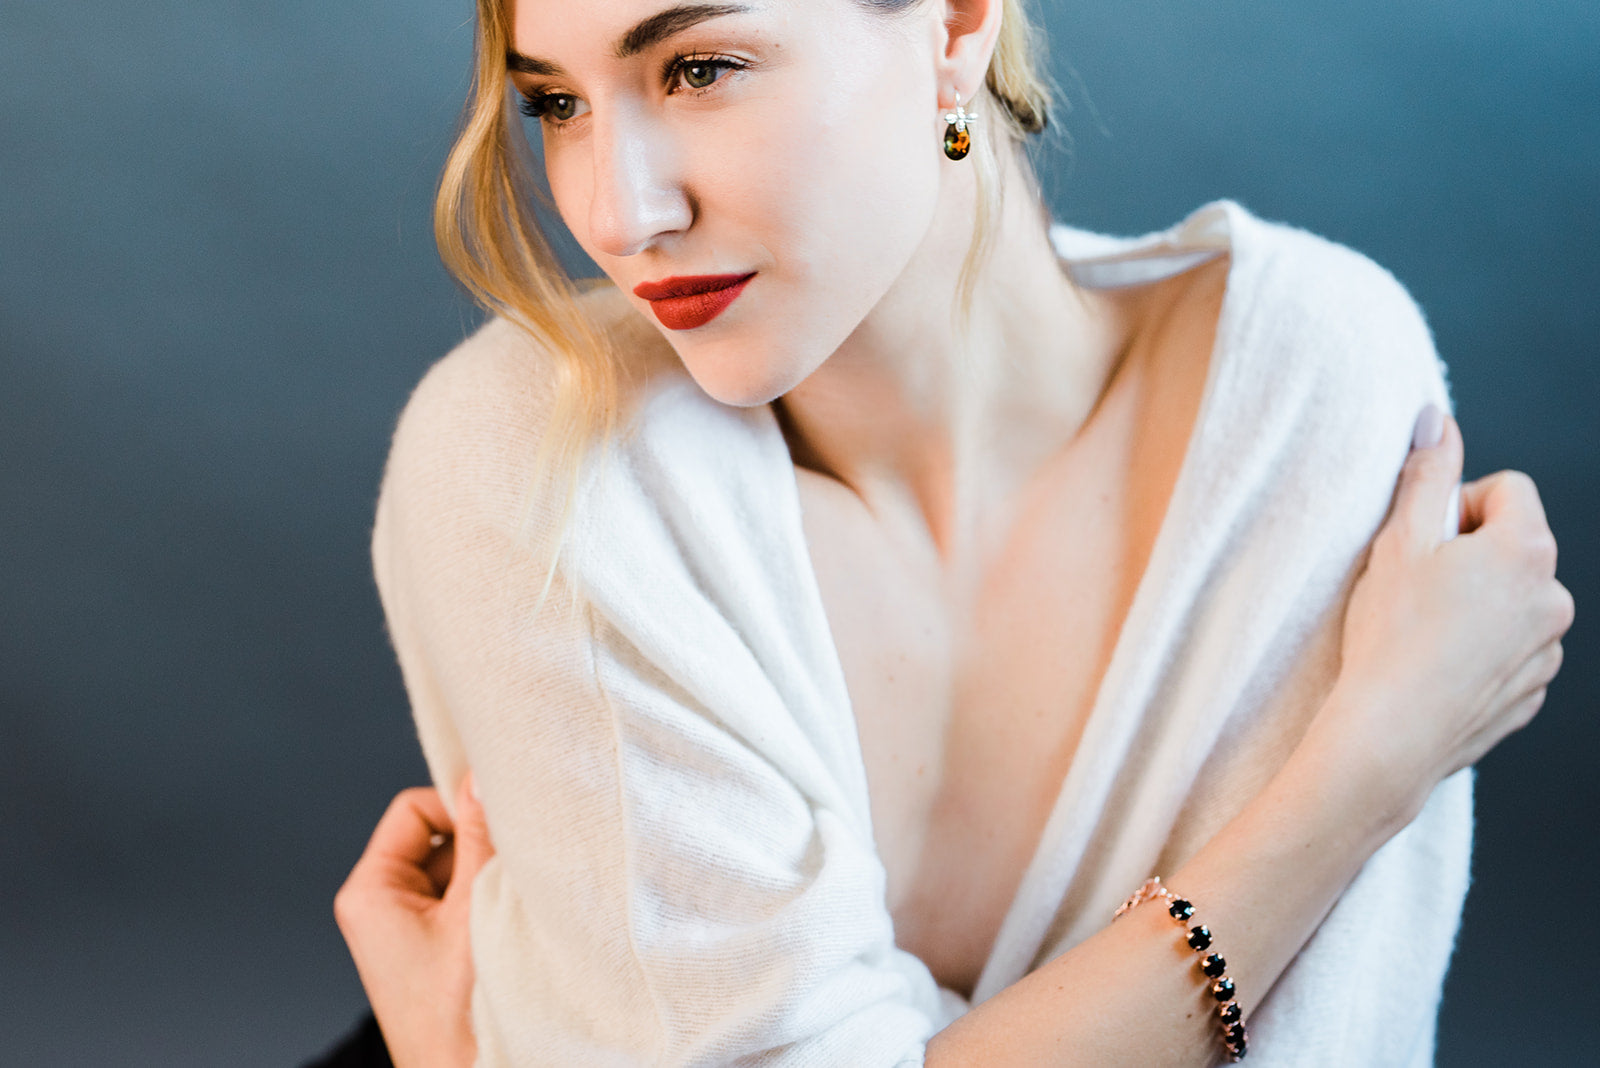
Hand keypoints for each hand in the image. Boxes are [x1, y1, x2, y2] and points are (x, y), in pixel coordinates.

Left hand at [333, 776, 492, 1067]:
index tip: (499, 820)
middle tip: (512, 865)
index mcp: (369, 891)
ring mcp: (405, 930)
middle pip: (437, 838)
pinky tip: (512, 922)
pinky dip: (489, 902)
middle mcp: (379, 906)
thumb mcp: (473, 910)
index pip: (414, 809)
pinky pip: (462, 900)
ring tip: (512, 903)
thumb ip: (479, 838)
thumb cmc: (456, 1013)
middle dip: (479, 847)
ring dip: (488, 877)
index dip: (458, 808)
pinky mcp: (430, 950)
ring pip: (456, 869)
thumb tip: (482, 778)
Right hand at [1321, 406, 1573, 824]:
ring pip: (1511, 600)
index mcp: (1526, 550)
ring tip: (1421, 630)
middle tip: (1414, 583)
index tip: (1424, 537)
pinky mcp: (1531, 692)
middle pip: (1513, 545)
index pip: (1509, 489)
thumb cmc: (1390, 635)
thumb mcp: (1398, 541)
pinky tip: (1434, 665)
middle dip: (1468, 554)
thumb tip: (1437, 420)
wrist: (1391, 733)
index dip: (1460, 504)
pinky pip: (1509, 651)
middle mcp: (1552, 598)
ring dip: (1475, 603)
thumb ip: (1425, 474)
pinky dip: (1478, 650)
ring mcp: (1547, 650)